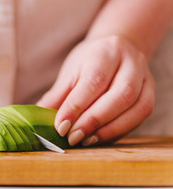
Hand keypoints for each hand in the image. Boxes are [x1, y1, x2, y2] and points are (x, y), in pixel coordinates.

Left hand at [37, 36, 154, 145]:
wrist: (117, 47)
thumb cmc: (89, 61)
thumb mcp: (70, 72)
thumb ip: (57, 96)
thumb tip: (37, 119)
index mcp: (106, 51)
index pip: (93, 81)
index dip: (76, 106)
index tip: (60, 126)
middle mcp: (130, 62)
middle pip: (119, 95)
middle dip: (94, 120)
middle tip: (72, 137)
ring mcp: (145, 77)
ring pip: (137, 107)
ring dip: (110, 129)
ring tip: (86, 141)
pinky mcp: (151, 93)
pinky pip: (141, 115)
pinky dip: (120, 131)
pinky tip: (101, 138)